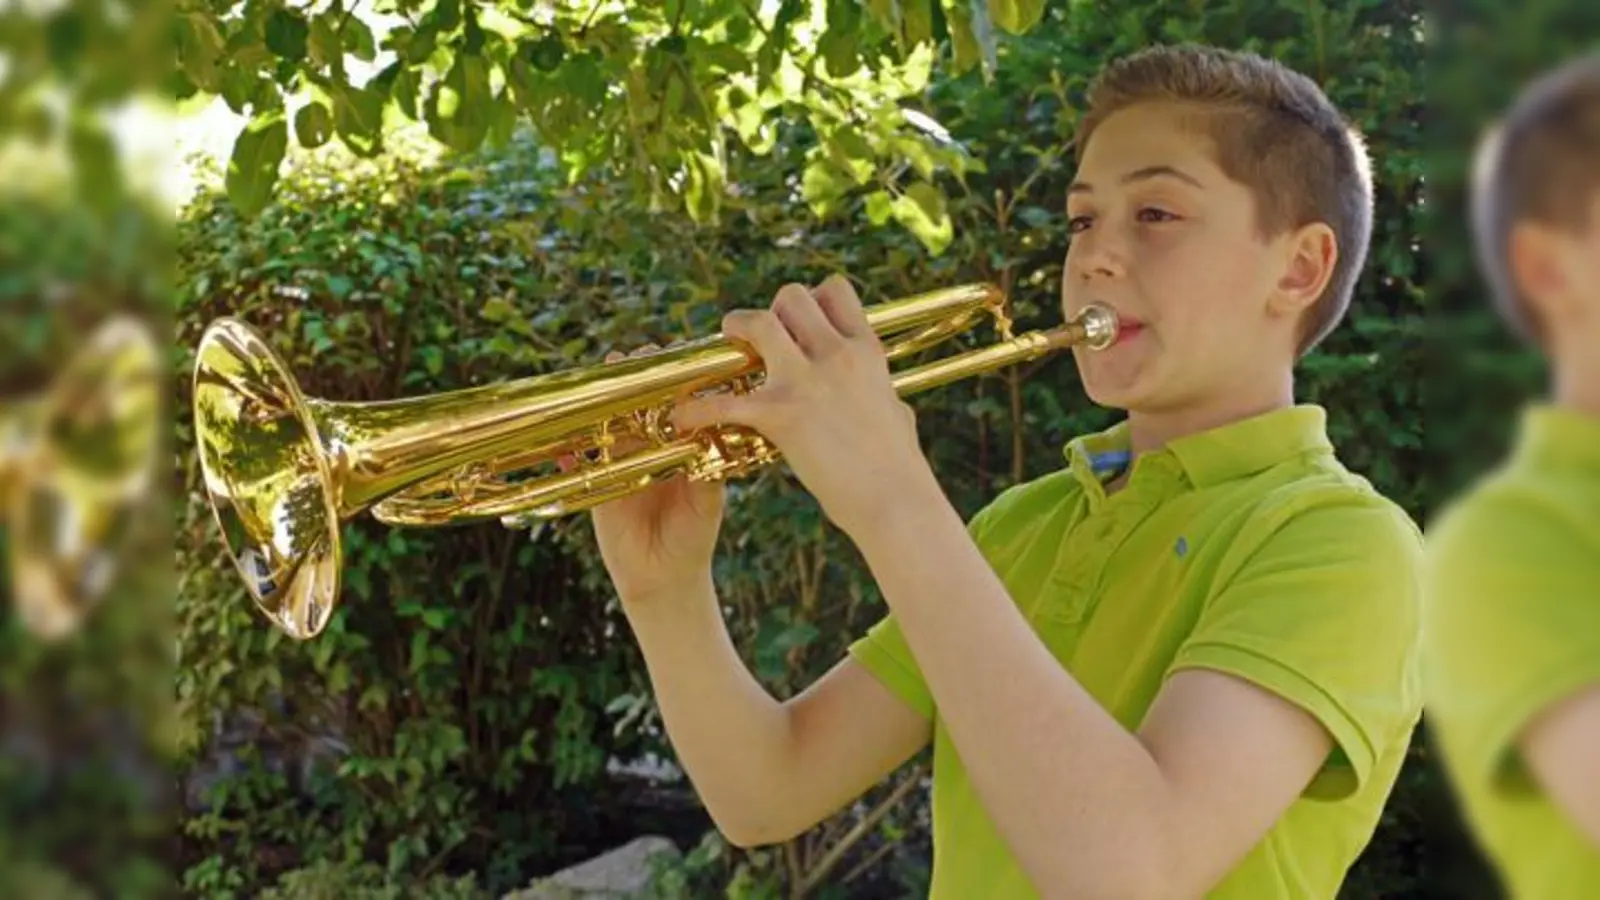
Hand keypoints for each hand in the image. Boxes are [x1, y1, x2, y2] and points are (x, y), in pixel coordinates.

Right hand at [579, 344, 724, 604]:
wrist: (664, 577)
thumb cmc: (693, 537)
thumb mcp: (707, 505)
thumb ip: (707, 476)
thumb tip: (708, 444)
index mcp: (679, 448)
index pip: (672, 404)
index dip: (667, 380)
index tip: (666, 358)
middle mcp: (649, 450)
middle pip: (635, 406)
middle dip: (630, 380)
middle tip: (626, 358)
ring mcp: (621, 464)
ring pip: (607, 426)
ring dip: (598, 406)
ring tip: (595, 387)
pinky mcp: (598, 485)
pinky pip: (580, 463)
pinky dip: (569, 453)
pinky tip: (564, 445)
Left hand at [669, 274, 934, 538]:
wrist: (895, 503)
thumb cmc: (899, 469)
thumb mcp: (896, 415)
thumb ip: (882, 395)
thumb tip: (887, 399)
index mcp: (866, 351)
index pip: (834, 290)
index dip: (812, 300)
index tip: (800, 322)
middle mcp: (837, 355)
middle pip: (791, 297)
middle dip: (771, 311)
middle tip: (760, 337)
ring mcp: (808, 382)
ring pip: (759, 323)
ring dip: (736, 329)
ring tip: (725, 344)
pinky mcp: (781, 416)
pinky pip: (724, 402)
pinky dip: (698, 409)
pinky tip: (685, 419)